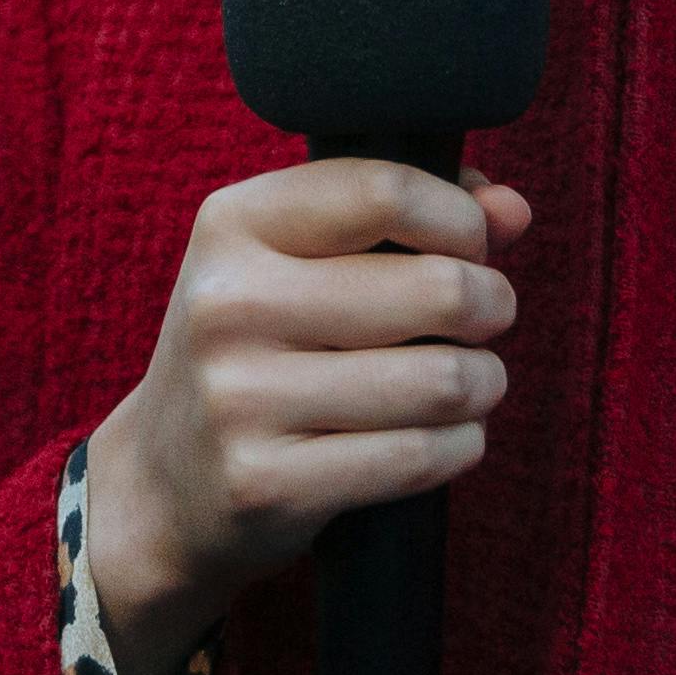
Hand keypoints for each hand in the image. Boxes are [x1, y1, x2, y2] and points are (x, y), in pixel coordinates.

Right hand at [78, 161, 533, 674]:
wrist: (163, 484)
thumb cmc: (258, 352)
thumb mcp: (296, 262)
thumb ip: (404, 218)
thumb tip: (512, 209)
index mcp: (232, 225)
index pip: (385, 190)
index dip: (461, 220)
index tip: (470, 248)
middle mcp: (227, 303)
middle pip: (438, 287)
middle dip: (491, 306)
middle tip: (482, 323)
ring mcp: (239, 397)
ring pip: (444, 379)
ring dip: (483, 384)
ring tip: (466, 384)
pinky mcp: (265, 481)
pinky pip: (420, 456)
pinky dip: (458, 446)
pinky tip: (440, 438)